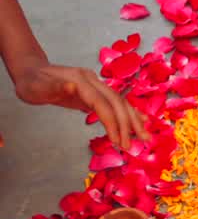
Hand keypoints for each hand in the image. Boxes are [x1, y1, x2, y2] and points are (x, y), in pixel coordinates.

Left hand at [13, 61, 147, 148]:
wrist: (32, 71)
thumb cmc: (31, 82)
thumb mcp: (37, 86)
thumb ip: (56, 86)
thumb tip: (74, 86)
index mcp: (81, 80)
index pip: (102, 103)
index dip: (112, 122)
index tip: (118, 142)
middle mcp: (93, 81)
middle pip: (117, 102)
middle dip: (127, 125)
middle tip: (130, 147)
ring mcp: (97, 85)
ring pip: (121, 102)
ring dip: (134, 120)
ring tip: (145, 137)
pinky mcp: (97, 92)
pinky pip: (117, 103)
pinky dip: (130, 113)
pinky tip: (141, 122)